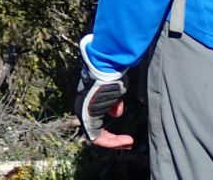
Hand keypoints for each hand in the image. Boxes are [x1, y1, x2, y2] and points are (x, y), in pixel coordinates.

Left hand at [75, 35, 132, 149]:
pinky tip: (124, 141)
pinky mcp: (86, 117)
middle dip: (114, 140)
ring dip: (114, 141)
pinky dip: (111, 141)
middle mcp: (84, 108)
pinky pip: (97, 137)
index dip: (112, 130)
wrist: (105, 69)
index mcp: (89, 101)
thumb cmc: (112, 76)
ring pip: (97, 135)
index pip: (99, 120)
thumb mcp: (116, 92)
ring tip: (128, 142)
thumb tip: (117, 113)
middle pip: (98, 130)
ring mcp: (84, 113)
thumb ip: (115, 104)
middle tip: (128, 143)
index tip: (126, 135)